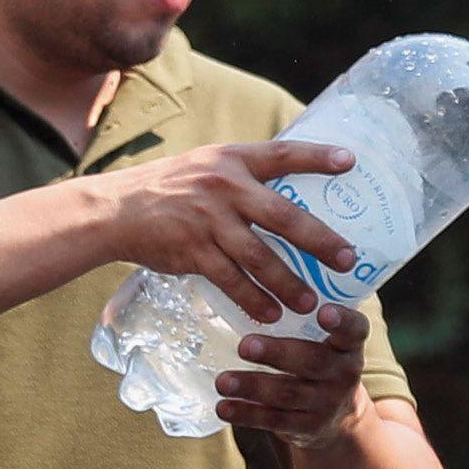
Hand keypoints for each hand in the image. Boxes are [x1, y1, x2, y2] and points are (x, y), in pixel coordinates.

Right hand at [97, 140, 360, 325]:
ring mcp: (209, 220)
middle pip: (284, 216)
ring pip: (260, 257)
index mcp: (233, 160)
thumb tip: (294, 189)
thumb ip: (246, 174)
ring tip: (311, 302)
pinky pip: (231, 280)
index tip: (350, 163)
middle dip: (320, 241)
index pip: (283, 153)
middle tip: (346, 260)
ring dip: (289, 282)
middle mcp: (225, 187)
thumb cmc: (172, 186)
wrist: (118, 210)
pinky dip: (253, 300)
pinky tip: (270, 314)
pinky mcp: (193, 251)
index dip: (317, 157)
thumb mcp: (209, 164)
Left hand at [220, 302, 377, 446]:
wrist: (340, 417)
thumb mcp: (330, 340)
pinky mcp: (307, 428)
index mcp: (350, 345)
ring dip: (252, 386)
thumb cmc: (323, 359)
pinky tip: (223, 407)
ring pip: (287, 394)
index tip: (324, 310)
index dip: (341, 321)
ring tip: (222, 381)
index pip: (354, 329)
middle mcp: (344, 374)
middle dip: (277, 353)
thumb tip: (262, 267)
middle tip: (245, 345)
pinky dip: (246, 414)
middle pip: (311, 361)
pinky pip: (274, 420)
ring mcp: (326, 403)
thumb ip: (308, 315)